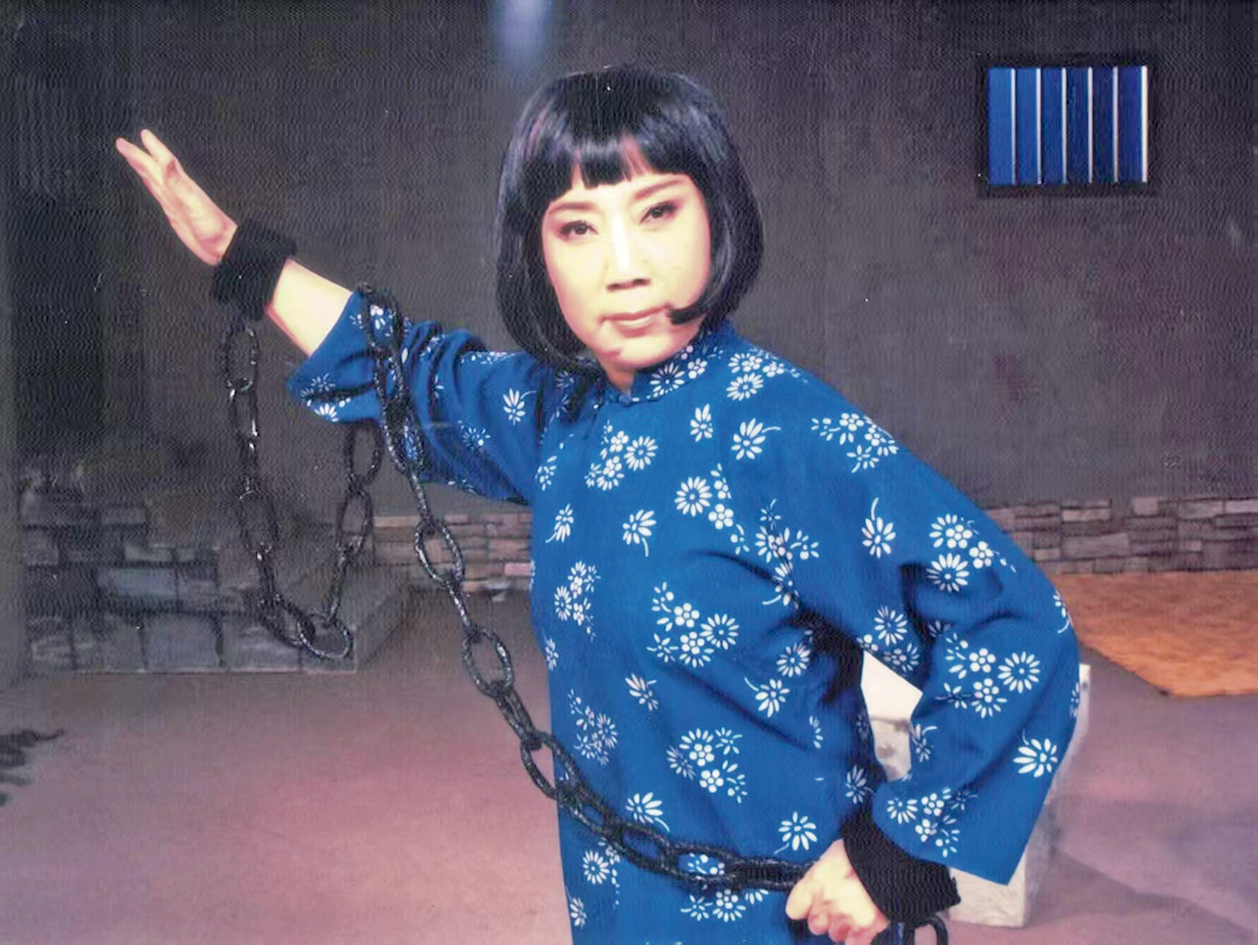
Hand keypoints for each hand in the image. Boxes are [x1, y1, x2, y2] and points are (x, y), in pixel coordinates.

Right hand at [115, 129, 236, 264]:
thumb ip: (178, 182)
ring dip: (142, 167)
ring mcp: (174, 200)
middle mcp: (176, 190)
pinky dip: (149, 184)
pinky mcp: (173, 212)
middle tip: (122, 143)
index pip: (165, 161)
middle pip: (153, 168)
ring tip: (131, 156)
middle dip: (138, 155)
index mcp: (182, 185)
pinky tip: (147, 180)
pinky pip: (157, 194)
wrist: (222, 246)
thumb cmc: (212, 226)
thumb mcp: (193, 202)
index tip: (144, 134)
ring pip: (153, 179)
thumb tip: (168, 160)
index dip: (154, 148)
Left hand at [785, 840, 889, 943]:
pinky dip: (858, 936)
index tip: (809, 904)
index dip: (803, 906)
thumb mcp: (833, 855)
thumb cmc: (862, 849)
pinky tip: (864, 923)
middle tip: (838, 904)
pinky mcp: (866, 929)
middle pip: (815, 925)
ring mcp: (846, 918)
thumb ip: (820, 876)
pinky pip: (854, 943)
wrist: (893, 856)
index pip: (794, 909)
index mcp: (815, 881)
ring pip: (835, 935)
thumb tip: (817, 887)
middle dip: (824, 917)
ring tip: (855, 910)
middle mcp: (827, 903)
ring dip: (842, 926)